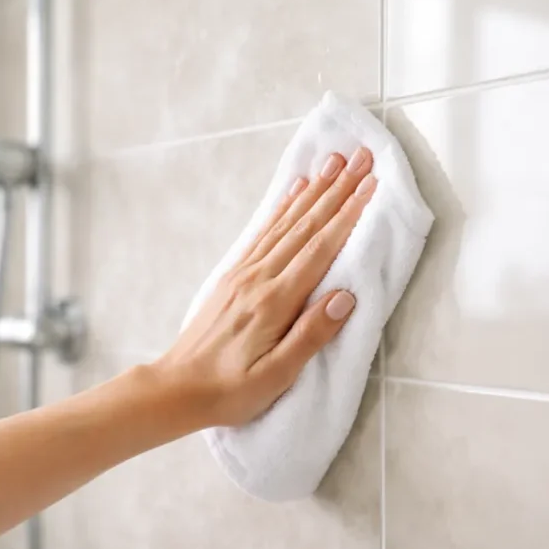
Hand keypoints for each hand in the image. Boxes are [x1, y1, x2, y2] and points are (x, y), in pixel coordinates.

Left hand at [155, 146, 376, 427]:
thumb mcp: (276, 376)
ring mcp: (244, 273)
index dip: (348, 215)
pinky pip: (264, 231)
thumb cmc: (230, 390)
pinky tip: (294, 191)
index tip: (371, 185)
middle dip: (337, 190)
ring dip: (313, 190)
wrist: (177, 388)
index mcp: (274, 301)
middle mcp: (259, 278)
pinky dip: (282, 207)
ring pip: (285, 222)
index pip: (320, 249)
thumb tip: (345, 297)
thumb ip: (311, 335)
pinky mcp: (234, 275)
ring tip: (334, 162)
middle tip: (361, 158)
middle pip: (306, 226)